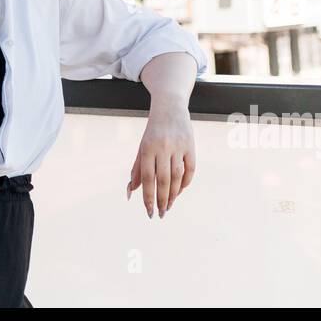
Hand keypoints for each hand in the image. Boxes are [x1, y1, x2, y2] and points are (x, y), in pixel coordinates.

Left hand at [126, 102, 195, 218]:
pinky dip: (186, 182)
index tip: (149, 212)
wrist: (169, 107)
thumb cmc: (152, 133)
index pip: (147, 178)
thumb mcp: (141, 148)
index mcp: (147, 148)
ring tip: (169, 206)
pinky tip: (180, 191)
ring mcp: (178, 146)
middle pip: (163, 180)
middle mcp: (163, 147)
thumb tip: (130, 193)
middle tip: (161, 213)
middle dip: (162, 200)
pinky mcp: (190, 145)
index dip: (148, 197)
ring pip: (177, 177)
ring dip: (174, 195)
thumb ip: (136, 170)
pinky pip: (190, 169)